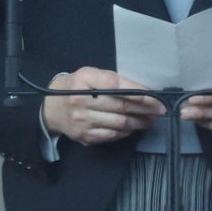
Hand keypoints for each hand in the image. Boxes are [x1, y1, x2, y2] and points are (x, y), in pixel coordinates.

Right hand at [43, 67, 162, 145]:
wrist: (51, 109)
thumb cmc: (77, 87)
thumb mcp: (90, 74)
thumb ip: (112, 79)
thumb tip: (141, 90)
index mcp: (84, 80)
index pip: (115, 86)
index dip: (138, 92)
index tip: (154, 96)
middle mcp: (81, 102)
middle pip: (120, 106)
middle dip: (145, 109)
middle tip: (160, 110)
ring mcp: (82, 121)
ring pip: (119, 123)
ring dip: (139, 122)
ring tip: (151, 119)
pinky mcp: (84, 136)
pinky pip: (111, 135)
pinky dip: (126, 132)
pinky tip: (134, 127)